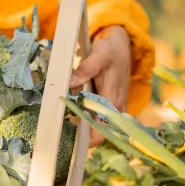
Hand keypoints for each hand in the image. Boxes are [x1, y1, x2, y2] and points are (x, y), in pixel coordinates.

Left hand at [70, 26, 130, 145]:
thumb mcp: (98, 55)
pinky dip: (88, 120)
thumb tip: (69, 83)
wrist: (122, 46)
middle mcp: (115, 107)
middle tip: (62, 133)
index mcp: (112, 99)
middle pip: (100, 133)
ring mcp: (115, 107)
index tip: (72, 138)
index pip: (103, 131)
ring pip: (100, 127)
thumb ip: (84, 70)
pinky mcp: (112, 104)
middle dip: (82, 136)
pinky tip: (75, 115)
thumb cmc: (110, 50)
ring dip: (85, 128)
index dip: (89, 140)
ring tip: (65, 125)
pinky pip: (101, 119)